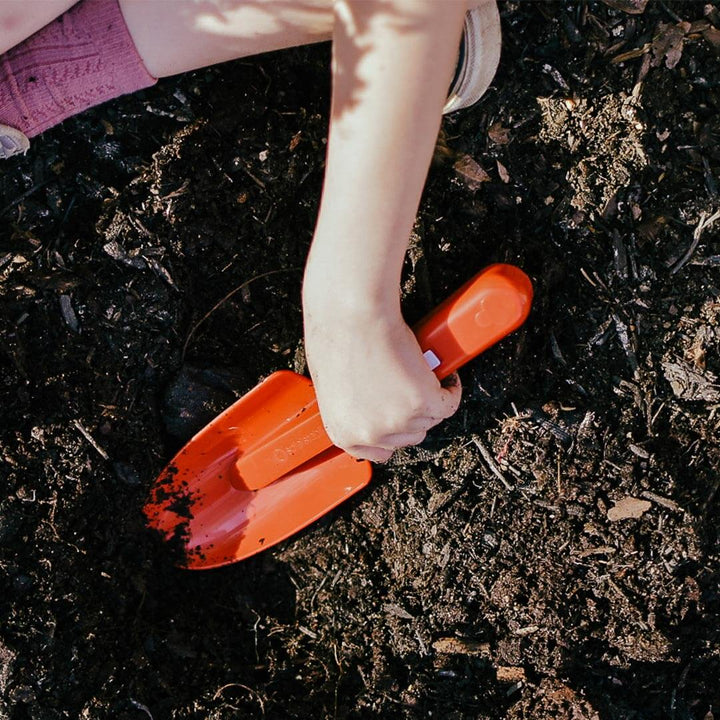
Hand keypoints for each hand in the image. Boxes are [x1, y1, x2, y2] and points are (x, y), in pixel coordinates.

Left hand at [303, 302, 461, 461]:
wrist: (351, 316)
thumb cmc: (336, 338)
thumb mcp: (334, 386)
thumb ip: (354, 407)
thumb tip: (372, 407)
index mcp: (344, 432)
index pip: (377, 452)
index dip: (392, 435)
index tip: (399, 423)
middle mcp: (371, 433)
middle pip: (409, 436)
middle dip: (413, 415)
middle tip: (411, 390)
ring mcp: (398, 420)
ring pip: (429, 419)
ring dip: (431, 401)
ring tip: (423, 378)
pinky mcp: (422, 401)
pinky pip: (448, 404)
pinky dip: (451, 390)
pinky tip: (445, 377)